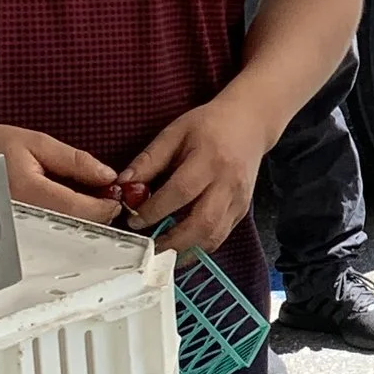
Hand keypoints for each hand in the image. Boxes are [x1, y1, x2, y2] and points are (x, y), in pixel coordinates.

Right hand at [0, 124, 121, 224]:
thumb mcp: (36, 143)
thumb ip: (74, 161)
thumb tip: (106, 175)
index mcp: (28, 191)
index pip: (80, 210)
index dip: (105, 205)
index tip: (116, 195)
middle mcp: (21, 216)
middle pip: (74, 225)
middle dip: (96, 211)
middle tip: (104, 193)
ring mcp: (15, 230)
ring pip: (62, 231)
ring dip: (82, 216)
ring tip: (84, 195)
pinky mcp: (13, 234)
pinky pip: (47, 231)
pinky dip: (65, 219)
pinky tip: (65, 204)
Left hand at [121, 89, 279, 254]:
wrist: (250, 123)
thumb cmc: (210, 125)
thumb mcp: (175, 132)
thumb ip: (149, 159)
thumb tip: (122, 184)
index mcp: (210, 159)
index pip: (181, 192)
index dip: (155, 210)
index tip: (134, 219)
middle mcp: (229, 183)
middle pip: (202, 223)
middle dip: (172, 242)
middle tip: (148, 247)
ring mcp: (239, 200)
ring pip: (214, 237)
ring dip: (186, 250)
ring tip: (161, 251)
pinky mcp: (243, 211)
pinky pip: (221, 236)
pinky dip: (198, 246)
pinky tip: (180, 245)